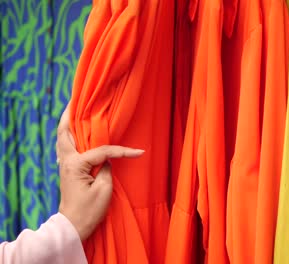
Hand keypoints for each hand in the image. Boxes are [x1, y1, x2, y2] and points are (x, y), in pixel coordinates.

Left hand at [56, 105, 143, 240]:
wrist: (73, 226)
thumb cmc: (89, 210)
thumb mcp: (104, 189)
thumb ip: (106, 168)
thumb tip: (107, 159)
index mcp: (76, 164)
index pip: (102, 151)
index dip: (122, 151)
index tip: (140, 152)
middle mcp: (66, 161)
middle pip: (64, 131)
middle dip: (70, 114)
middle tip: (78, 99)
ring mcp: (64, 164)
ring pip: (62, 137)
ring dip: (67, 123)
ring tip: (75, 109)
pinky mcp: (67, 169)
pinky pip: (65, 145)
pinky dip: (69, 135)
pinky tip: (76, 132)